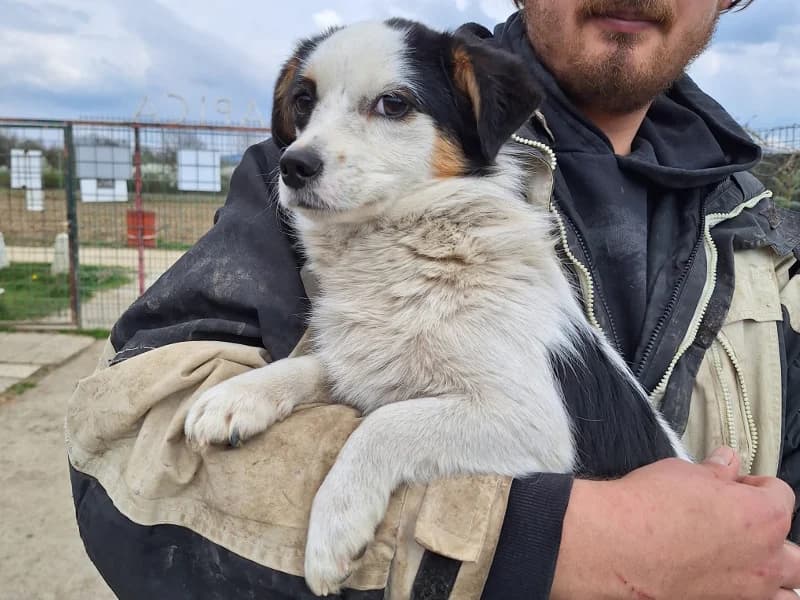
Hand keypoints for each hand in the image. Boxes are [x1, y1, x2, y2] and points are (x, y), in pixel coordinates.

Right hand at [550, 447, 799, 599]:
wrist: (614, 545)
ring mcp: (746, 592)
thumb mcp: (682, 472)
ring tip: (744, 562)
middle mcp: (765, 559)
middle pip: (794, 553)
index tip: (732, 483)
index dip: (753, 485)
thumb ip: (714, 473)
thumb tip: (726, 465)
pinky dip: (748, 594)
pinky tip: (721, 579)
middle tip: (741, 525)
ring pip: (786, 593)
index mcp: (763, 516)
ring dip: (773, 577)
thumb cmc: (648, 506)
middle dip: (773, 537)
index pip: (780, 494)